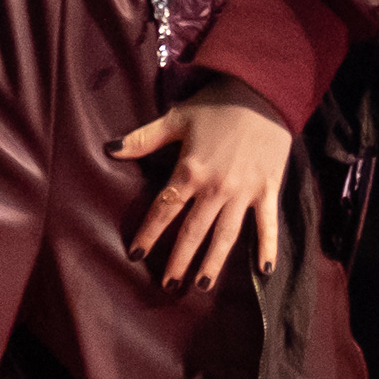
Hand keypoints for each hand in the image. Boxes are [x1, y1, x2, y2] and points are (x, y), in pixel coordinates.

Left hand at [115, 81, 292, 290]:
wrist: (263, 93)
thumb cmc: (218, 104)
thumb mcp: (177, 118)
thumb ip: (144, 138)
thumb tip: (110, 149)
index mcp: (190, 171)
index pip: (164, 209)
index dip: (149, 233)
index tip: (137, 254)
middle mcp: (215, 188)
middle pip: (192, 231)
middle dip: (179, 259)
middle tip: (168, 284)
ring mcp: (243, 192)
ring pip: (225, 235)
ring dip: (213, 262)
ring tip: (201, 285)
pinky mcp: (267, 190)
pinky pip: (267, 224)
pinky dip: (267, 247)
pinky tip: (264, 271)